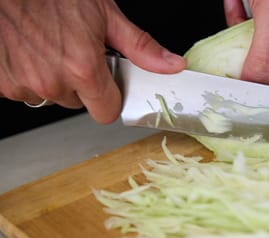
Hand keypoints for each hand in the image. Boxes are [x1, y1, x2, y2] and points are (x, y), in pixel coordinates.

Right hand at [0, 0, 184, 123]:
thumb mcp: (105, 15)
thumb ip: (140, 48)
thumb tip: (171, 66)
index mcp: (82, 69)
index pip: (107, 112)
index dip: (110, 98)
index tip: (106, 83)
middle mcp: (52, 81)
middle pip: (80, 103)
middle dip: (81, 84)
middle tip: (74, 53)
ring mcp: (23, 84)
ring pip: (52, 97)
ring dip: (53, 79)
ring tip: (49, 48)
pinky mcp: (2, 84)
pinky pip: (24, 90)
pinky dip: (28, 75)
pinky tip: (30, 52)